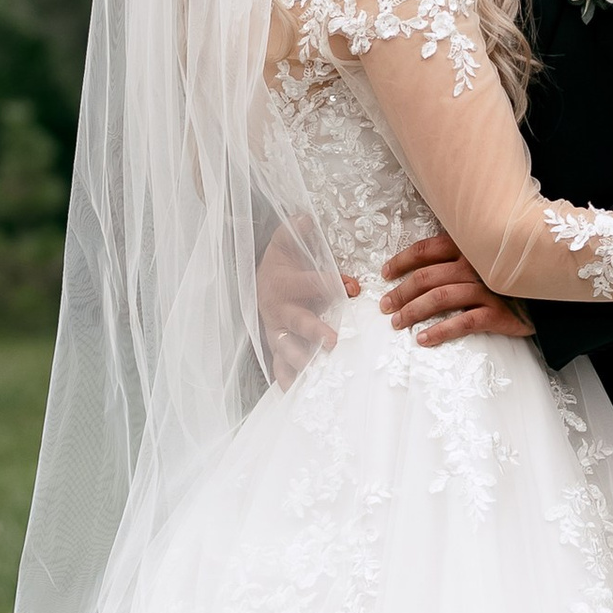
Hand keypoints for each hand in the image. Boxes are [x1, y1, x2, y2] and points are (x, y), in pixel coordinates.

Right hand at [260, 226, 357, 386]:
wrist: (258, 283)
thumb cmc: (282, 263)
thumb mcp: (286, 242)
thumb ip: (296, 230)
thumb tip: (306, 216)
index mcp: (284, 283)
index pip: (311, 282)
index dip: (332, 283)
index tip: (354, 287)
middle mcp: (278, 310)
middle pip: (297, 321)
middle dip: (314, 331)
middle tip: (333, 342)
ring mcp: (276, 332)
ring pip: (287, 348)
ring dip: (301, 362)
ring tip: (315, 375)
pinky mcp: (277, 348)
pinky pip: (279, 367)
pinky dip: (286, 381)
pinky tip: (296, 396)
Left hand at [379, 230, 533, 347]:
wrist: (551, 296)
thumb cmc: (511, 275)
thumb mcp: (485, 256)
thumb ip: (459, 254)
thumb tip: (422, 264)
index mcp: (468, 246)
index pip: (426, 249)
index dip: (401, 261)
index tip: (386, 274)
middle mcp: (475, 264)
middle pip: (427, 277)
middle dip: (401, 292)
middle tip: (385, 306)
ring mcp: (487, 288)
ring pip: (440, 298)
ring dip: (413, 311)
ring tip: (397, 323)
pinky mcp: (498, 313)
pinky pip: (463, 322)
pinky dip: (440, 331)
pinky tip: (423, 339)